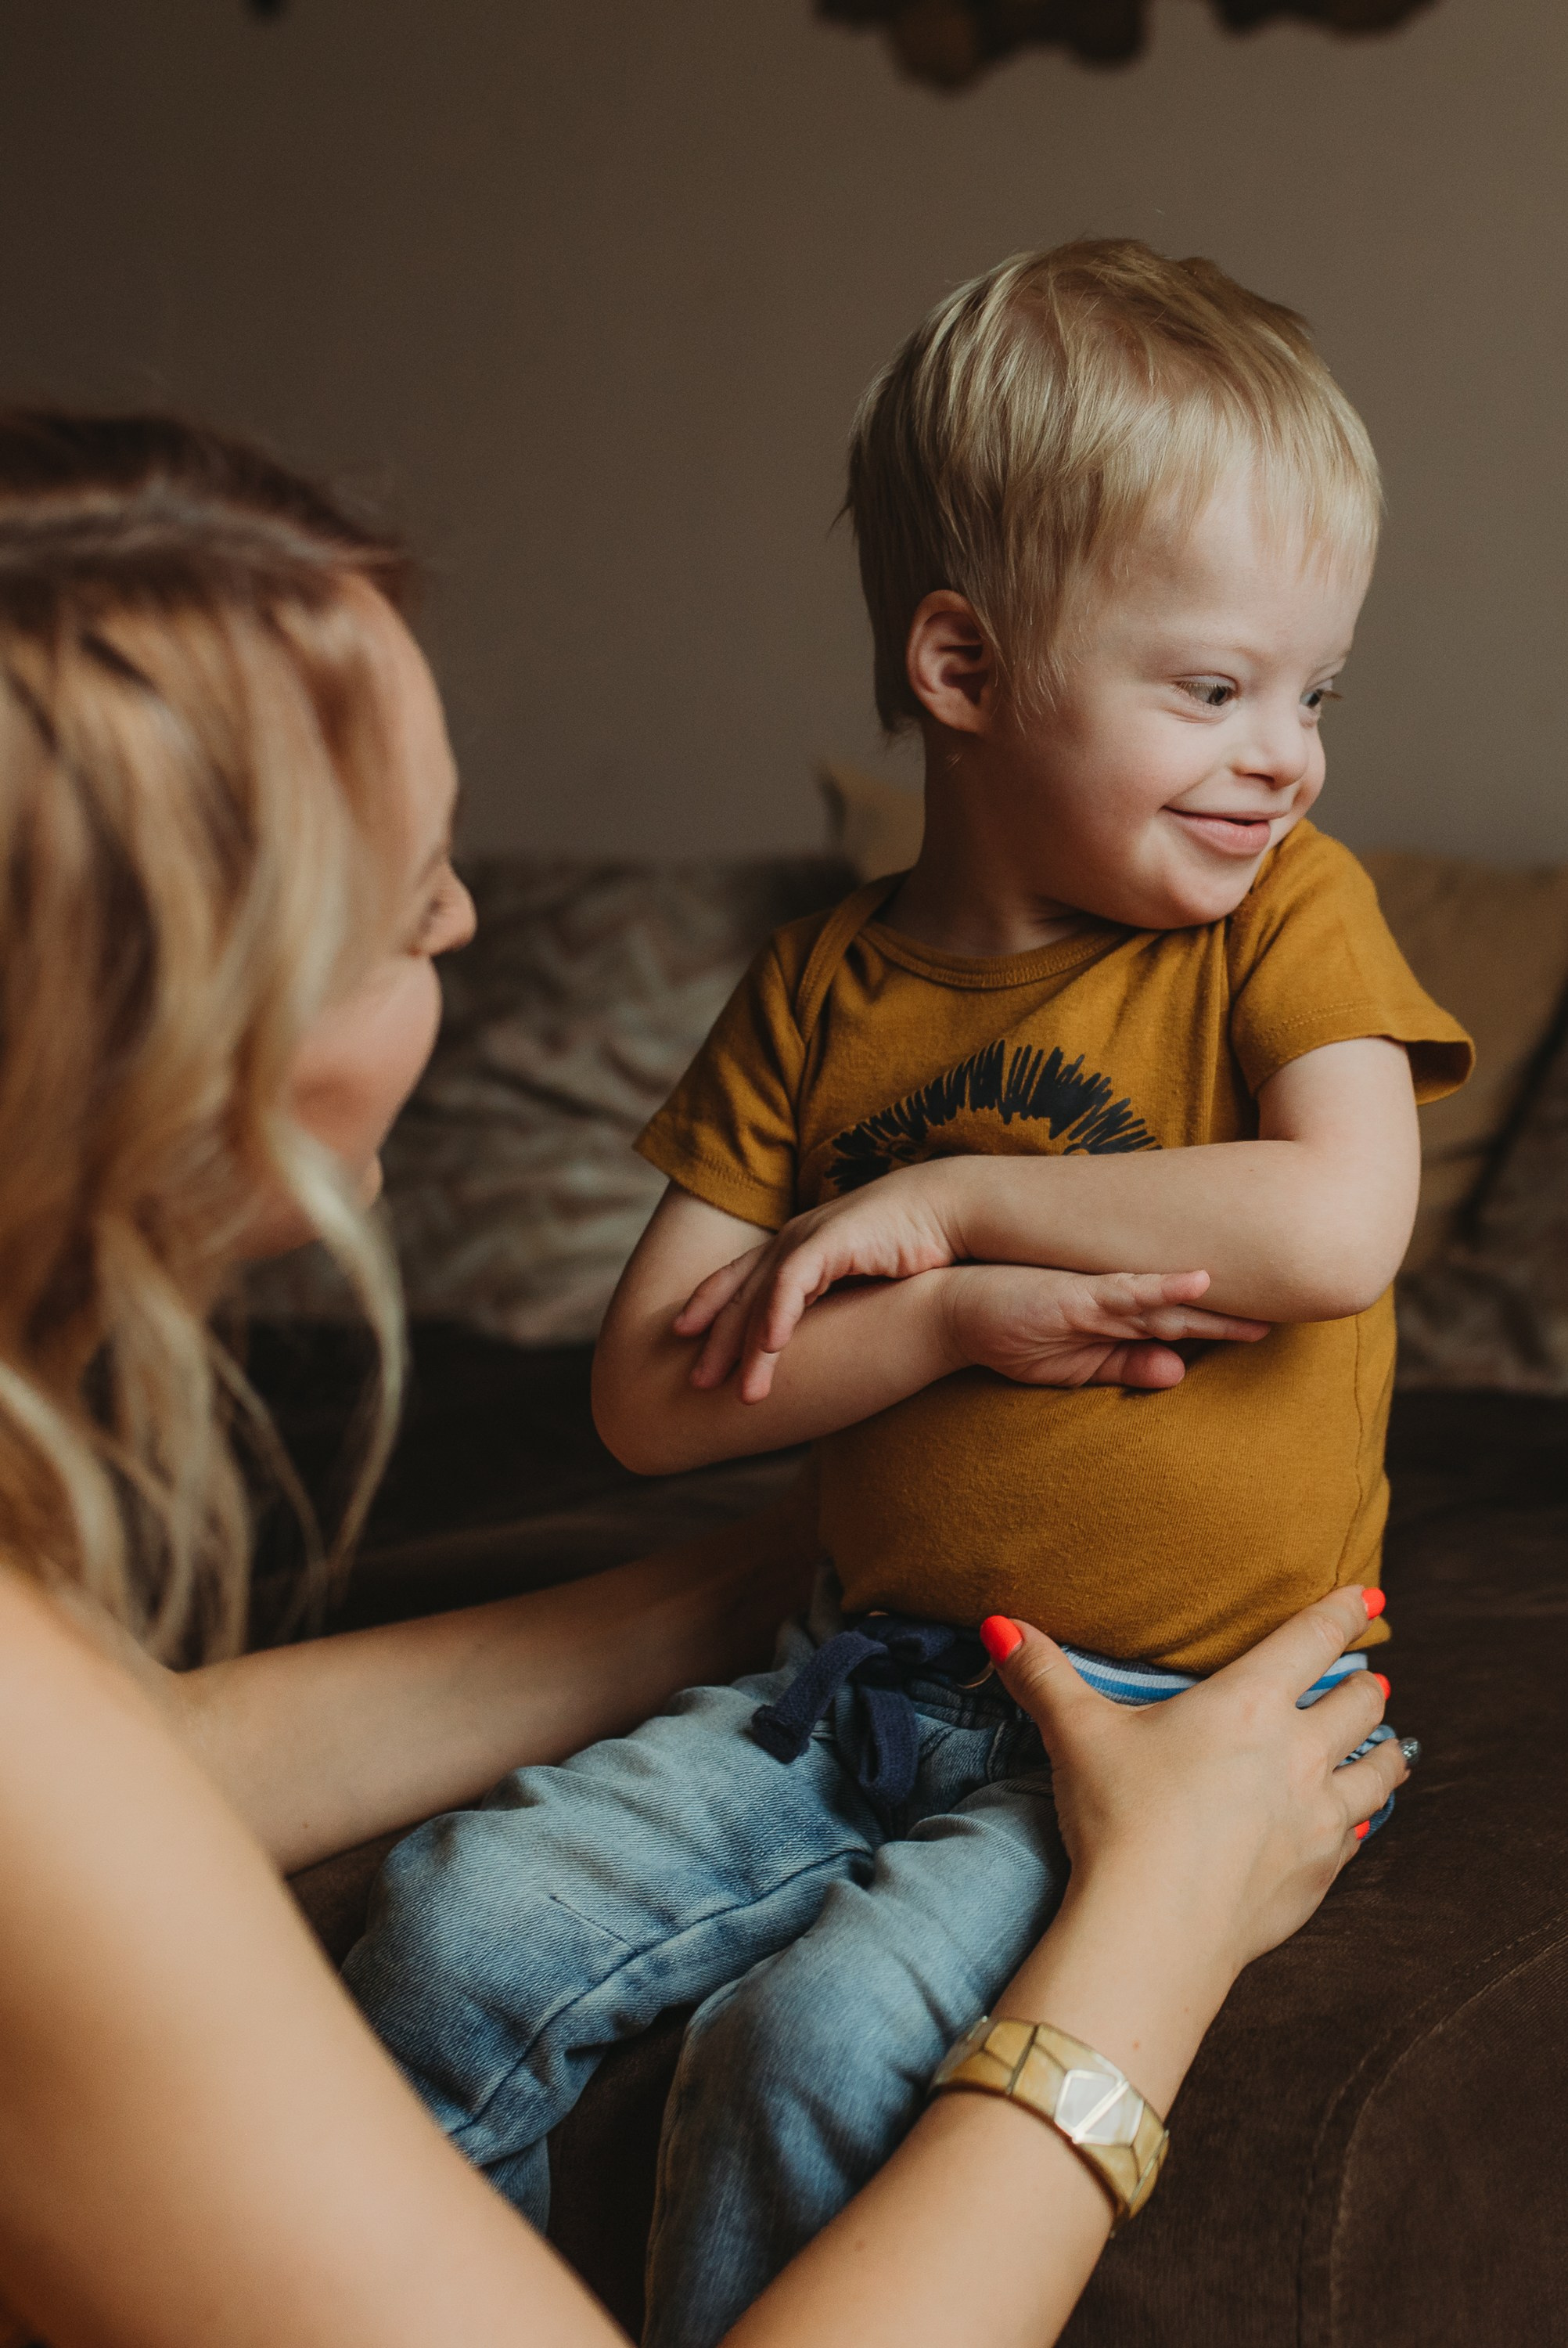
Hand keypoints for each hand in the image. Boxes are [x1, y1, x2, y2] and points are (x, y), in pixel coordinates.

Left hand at [676, 1169, 958, 1400]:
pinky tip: (773, 1349)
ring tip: (742, 1394)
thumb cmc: (914, 1247)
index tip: (686, 1340)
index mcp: (797, 1246)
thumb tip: (828, 1342)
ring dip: (748, 1348)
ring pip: (762, 1298)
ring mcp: (809, 1237)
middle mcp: (794, 1239)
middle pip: (739, 1295)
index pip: (739, 1280)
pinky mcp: (832, 1240)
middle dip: (715, 1341)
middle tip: (695, 1383)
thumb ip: (837, 1304)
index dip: (709, 1307)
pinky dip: (779, 1316)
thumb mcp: (862, 1281)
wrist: (951, 1208)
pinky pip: (793, 1283)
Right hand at [943, 1264, 1268, 1391]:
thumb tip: (1180, 1375)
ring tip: (1266, 1305)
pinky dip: (1164, 1288)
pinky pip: (1126, 1292)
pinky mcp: (1076, 1295)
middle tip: (1298, 1304)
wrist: (950, 1312)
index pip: (1187, 1323)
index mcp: (1121, 1321)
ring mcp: (1099, 1295)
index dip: (1230, 1324)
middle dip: (1241, 1313)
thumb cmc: (1010, 1335)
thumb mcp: (1075, 1367)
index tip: (1275, 1325)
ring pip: (1170, 1300)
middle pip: (1192, 1309)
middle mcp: (1118, 1302)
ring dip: (1217, 1305)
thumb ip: (1124, 1368)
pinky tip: (1199, 1282)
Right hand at [986, 1585, 1409, 1979]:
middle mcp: (1298, 1753)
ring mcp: (1317, 1818)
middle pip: (1358, 1704)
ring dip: (1385, 1751)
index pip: (1311, 1642)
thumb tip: (998, 1624)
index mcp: (1249, 1704)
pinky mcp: (1319, 1874)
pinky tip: (1354, 1824)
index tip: (1368, 1600)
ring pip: (1379, 1771)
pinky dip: (1361, 1820)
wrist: (1153, 1928)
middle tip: (1367, 1681)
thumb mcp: (1077, 1734)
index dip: (1341, 1614)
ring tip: (1390, 1744)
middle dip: (1364, 1687)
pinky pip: (1359, 1836)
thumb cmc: (1119, 1817)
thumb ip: (1043, 1673)